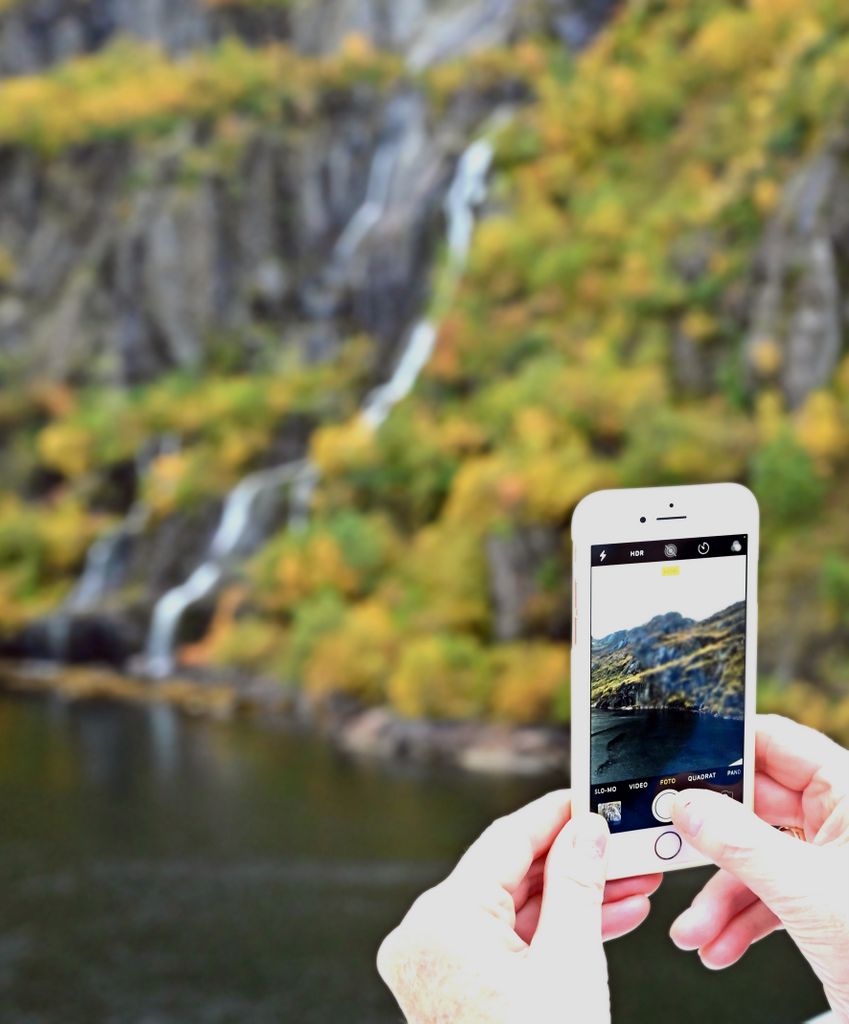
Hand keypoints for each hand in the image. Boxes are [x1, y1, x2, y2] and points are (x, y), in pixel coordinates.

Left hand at [377, 790, 661, 1023]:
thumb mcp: (570, 965)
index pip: (505, 839)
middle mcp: (425, 936)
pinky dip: (552, 932)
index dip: (555, 814)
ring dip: (572, 898)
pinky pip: (506, 941)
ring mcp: (435, 964)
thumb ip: (579, 885)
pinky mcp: (453, 987)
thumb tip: (587, 832)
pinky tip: (603, 919)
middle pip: (510, 874)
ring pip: (513, 909)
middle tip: (622, 848)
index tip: (588, 797)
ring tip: (628, 885)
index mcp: (441, 921)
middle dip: (575, 862)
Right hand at [669, 714, 848, 1019]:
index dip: (725, 750)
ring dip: (719, 895)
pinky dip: (741, 920)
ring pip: (756, 858)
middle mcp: (838, 820)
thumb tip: (688, 807)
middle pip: (754, 806)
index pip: (775, 744)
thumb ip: (740, 843)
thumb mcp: (807, 892)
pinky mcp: (822, 900)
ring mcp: (829, 861)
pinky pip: (770, 895)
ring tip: (696, 927)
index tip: (680, 764)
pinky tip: (719, 945)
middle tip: (671, 844)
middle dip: (711, 842)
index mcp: (847, 792)